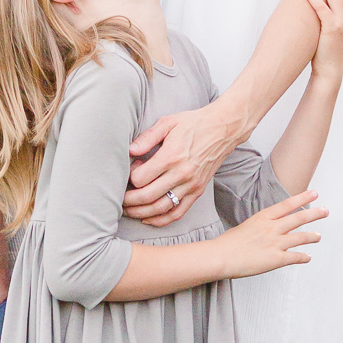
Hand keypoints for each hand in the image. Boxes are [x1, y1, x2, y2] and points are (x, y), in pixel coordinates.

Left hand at [123, 102, 236, 225]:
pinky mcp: (197, 192)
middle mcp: (181, 174)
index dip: (130, 177)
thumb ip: (147, 137)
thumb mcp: (168, 122)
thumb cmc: (194, 124)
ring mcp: (191, 185)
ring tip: (128, 210)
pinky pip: (178, 213)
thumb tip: (130, 150)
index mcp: (171, 156)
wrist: (223, 130)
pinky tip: (148, 219)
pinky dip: (161, 220)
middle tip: (119, 198)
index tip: (130, 170)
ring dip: (140, 213)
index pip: (141, 178)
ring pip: (161, 209)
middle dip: (128, 201)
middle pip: (147, 196)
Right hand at [218, 191, 326, 279]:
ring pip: (300, 237)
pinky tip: (307, 257)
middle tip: (325, 211)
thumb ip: (261, 225)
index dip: (303, 198)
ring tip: (318, 236)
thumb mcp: (247, 226)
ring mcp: (275, 243)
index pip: (288, 204)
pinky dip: (303, 257)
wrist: (221, 256)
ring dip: (312, 236)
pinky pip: (295, 257)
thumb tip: (270, 227)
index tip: (314, 194)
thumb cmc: (229, 243)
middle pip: (298, 218)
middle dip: (314, 214)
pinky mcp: (275, 259)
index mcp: (263, 217)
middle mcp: (272, 228)